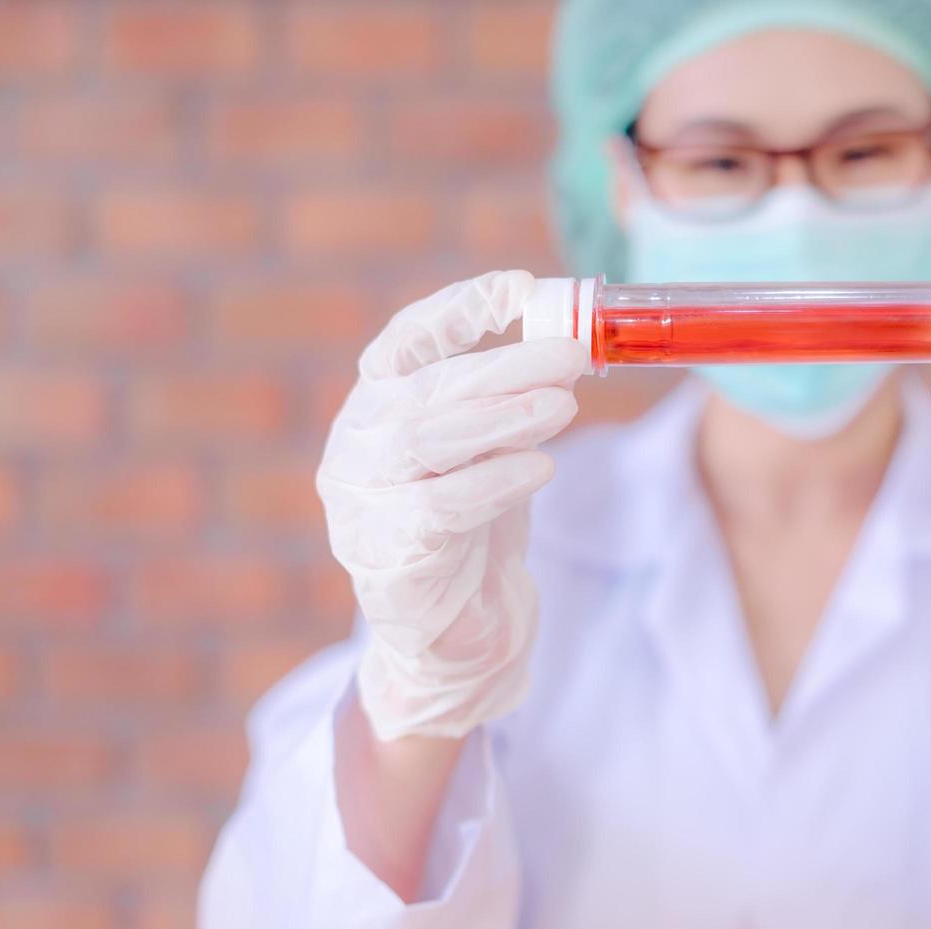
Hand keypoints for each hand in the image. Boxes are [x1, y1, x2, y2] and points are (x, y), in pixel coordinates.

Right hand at [317, 271, 586, 740]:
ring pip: (427, 441)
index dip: (458, 309)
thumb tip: (573, 345)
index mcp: (377, 410)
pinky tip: (540, 468)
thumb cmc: (475, 532)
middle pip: (425, 388)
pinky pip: (442, 507)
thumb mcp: (492, 452)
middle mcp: (357, 449)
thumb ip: (512, 403)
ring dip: (503, 416)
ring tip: (566, 404)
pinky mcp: (389, 558)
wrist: (456, 638)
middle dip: (505, 365)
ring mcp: (364, 505)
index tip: (520, 289)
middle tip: (573, 353)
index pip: (404, 342)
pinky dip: (496, 480)